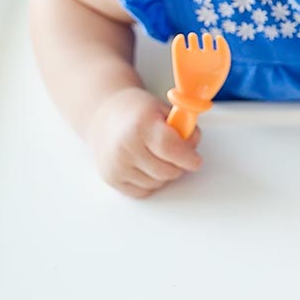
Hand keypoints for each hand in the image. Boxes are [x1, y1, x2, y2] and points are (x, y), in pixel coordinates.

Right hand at [82, 86, 202, 197]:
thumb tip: (193, 144)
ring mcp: (117, 165)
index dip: (188, 157)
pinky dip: (150, 182)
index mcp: (141, 125)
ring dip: (164, 174)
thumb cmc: (135, 111)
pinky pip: (143, 191)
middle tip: (178, 153)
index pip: (169, 148)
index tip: (196, 161)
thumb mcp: (163, 108)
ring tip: (158, 155)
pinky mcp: (111, 179)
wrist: (104, 116)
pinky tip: (146, 165)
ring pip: (156, 184)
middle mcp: (125, 147)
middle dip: (179, 165)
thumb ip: (183, 125)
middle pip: (166, 170)